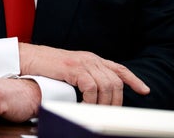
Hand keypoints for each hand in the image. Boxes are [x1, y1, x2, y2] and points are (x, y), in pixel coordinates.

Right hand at [19, 43, 148, 104]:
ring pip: (106, 86)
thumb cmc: (46, 68)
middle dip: (116, 101)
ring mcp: (83, 62)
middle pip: (115, 81)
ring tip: (93, 113)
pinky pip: (91, 87)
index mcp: (92, 59)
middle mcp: (91, 59)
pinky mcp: (73, 67)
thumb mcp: (71, 71)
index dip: (133, 79)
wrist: (29, 58)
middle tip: (107, 114)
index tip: (145, 90)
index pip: (118, 69)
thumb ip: (85, 77)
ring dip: (102, 104)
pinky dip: (90, 100)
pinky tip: (83, 105)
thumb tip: (97, 95)